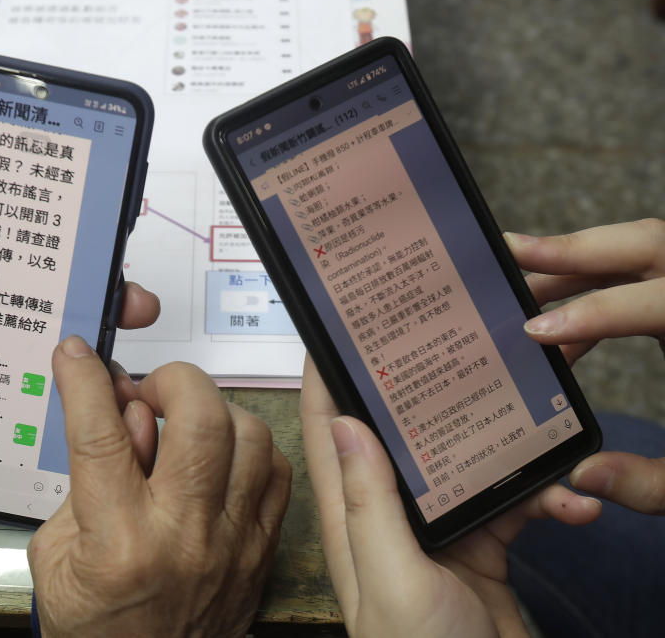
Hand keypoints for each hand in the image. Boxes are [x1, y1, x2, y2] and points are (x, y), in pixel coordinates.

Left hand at [0, 155, 159, 522]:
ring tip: (123, 355)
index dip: (57, 233)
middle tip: (134, 300)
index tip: (102, 222)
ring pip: (48, 354)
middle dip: (97, 295)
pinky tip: (96, 408)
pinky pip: (29, 407)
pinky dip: (66, 407)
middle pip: (46, 301)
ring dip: (91, 349)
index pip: (10, 246)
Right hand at [28, 337, 291, 637]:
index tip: (77, 354)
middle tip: (151, 391)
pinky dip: (250, 446)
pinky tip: (222, 454)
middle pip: (200, 420)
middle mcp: (182, 537)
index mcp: (118, 542)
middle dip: (173, 380)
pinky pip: (277, 471)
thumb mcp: (56, 554)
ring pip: (250, 436)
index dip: (86, 382)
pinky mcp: (262, 550)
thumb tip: (124, 412)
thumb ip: (85, 479)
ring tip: (187, 423)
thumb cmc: (95, 622)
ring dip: (214, 411)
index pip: (102, 436)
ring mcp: (233, 544)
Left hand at [300, 356, 599, 637]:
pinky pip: (515, 500)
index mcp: (354, 514)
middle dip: (429, 388)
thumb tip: (345, 421)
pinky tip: (572, 504)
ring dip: (504, 439)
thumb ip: (369, 503)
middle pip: (403, 429)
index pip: (330, 428)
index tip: (345, 324)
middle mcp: (389, 511)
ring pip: (465, 456)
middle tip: (458, 341)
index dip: (331, 375)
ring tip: (539, 413)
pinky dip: (545, 498)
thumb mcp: (391, 577)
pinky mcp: (483, 541)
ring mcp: (437, 525)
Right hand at [506, 219, 664, 513]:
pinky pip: (646, 275)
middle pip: (650, 244)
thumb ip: (652, 484)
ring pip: (645, 249)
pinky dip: (599, 287)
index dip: (594, 313)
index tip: (537, 331)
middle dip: (576, 249)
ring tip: (518, 274)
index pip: (657, 302)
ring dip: (579, 260)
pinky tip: (562, 323)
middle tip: (510, 252)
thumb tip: (581, 476)